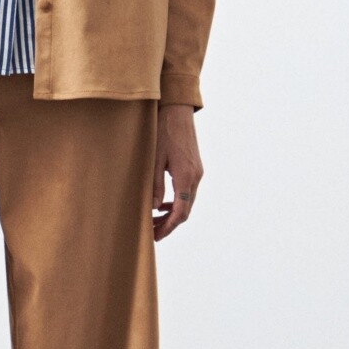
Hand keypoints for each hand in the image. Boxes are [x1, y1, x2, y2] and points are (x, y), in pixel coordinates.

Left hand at [151, 102, 201, 240]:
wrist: (177, 112)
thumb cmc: (162, 133)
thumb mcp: (154, 160)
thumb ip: (155, 186)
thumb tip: (154, 209)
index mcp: (186, 177)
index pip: (180, 213)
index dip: (168, 227)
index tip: (155, 236)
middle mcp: (196, 177)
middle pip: (186, 211)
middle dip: (169, 224)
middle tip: (151, 232)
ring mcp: (197, 172)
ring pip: (187, 202)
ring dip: (173, 213)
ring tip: (154, 220)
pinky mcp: (195, 167)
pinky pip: (188, 192)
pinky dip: (177, 201)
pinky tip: (163, 204)